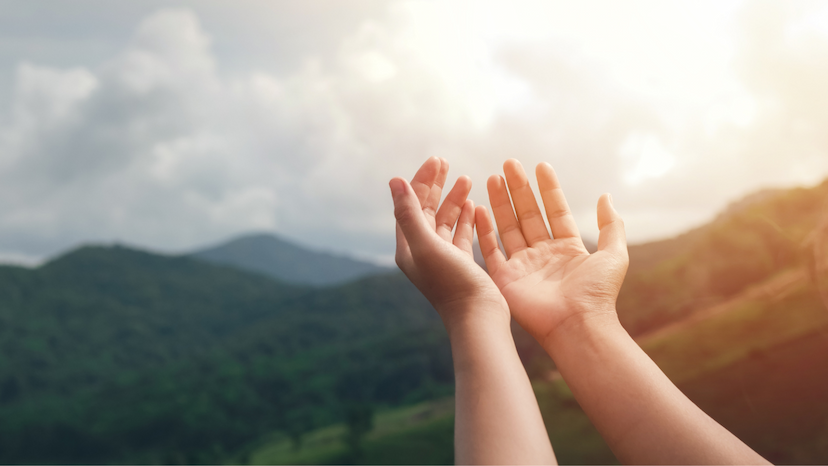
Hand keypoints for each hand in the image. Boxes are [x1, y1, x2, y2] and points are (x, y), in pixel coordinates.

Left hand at [391, 157, 508, 330]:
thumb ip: (409, 213)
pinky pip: (460, 234)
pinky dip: (465, 217)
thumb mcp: (427, 245)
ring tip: (467, 179)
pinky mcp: (461, 264)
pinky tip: (473, 205)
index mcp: (409, 247)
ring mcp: (442, 258)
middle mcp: (422, 252)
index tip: (436, 161)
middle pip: (426, 210)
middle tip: (445, 162)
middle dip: (435, 185)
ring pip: (444, 221)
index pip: (410, 205)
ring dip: (453, 199)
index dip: (420, 181)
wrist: (478, 317)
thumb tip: (395, 180)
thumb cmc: (452, 283)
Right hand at [474, 159, 628, 343]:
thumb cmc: (597, 293)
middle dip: (518, 189)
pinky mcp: (504, 279)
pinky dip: (482, 230)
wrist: (576, 326)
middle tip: (509, 163)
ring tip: (491, 177)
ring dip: (499, 202)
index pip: (555, 211)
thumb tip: (605, 196)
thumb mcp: (613, 254)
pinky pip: (489, 250)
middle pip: (528, 215)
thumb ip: (611, 225)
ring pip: (507, 227)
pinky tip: (478, 208)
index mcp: (567, 249)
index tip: (540, 166)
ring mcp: (522, 266)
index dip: (548, 189)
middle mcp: (543, 255)